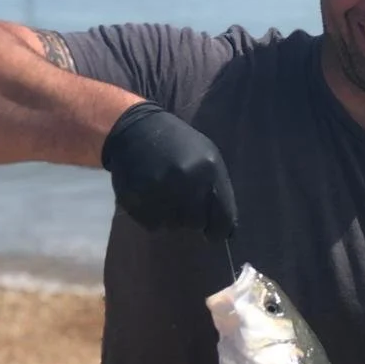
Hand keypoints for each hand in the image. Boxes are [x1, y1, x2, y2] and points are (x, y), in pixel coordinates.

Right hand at [101, 101, 236, 237]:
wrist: (136, 128)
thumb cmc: (179, 145)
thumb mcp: (207, 157)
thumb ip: (219, 191)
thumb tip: (228, 231)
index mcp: (209, 169)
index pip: (222, 217)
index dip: (219, 231)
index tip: (213, 235)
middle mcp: (186, 181)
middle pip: (196, 224)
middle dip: (191, 217)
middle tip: (182, 200)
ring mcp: (160, 191)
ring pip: (173, 226)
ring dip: (171, 216)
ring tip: (164, 193)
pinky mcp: (137, 199)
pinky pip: (152, 225)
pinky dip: (153, 216)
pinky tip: (150, 195)